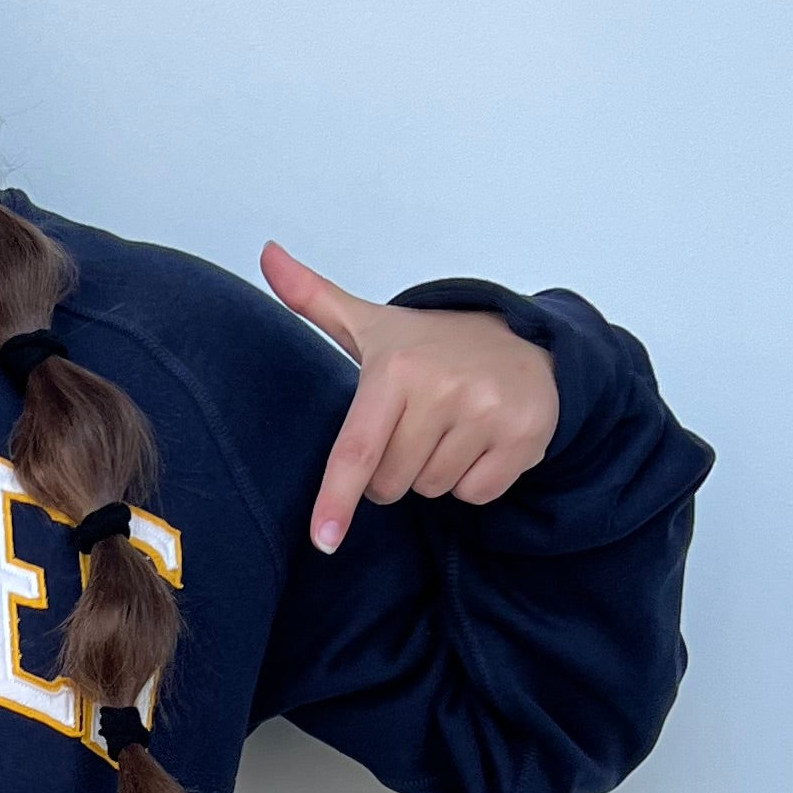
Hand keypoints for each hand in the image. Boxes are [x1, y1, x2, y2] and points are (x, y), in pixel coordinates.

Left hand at [261, 245, 557, 552]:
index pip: (356, 450)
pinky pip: (476, 495)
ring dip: (436, 472)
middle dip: (395, 470)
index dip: (337, 500)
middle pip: (391, 483)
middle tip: (416, 427)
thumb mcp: (373, 324)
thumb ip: (313, 298)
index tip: (324, 540)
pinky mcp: (524, 436)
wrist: (526, 342)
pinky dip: (474, 480)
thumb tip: (266, 253)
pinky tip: (481, 441)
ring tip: (452, 427)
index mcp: (396, 369)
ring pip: (433, 490)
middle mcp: (442, 389)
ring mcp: (486, 412)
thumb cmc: (434, 345)